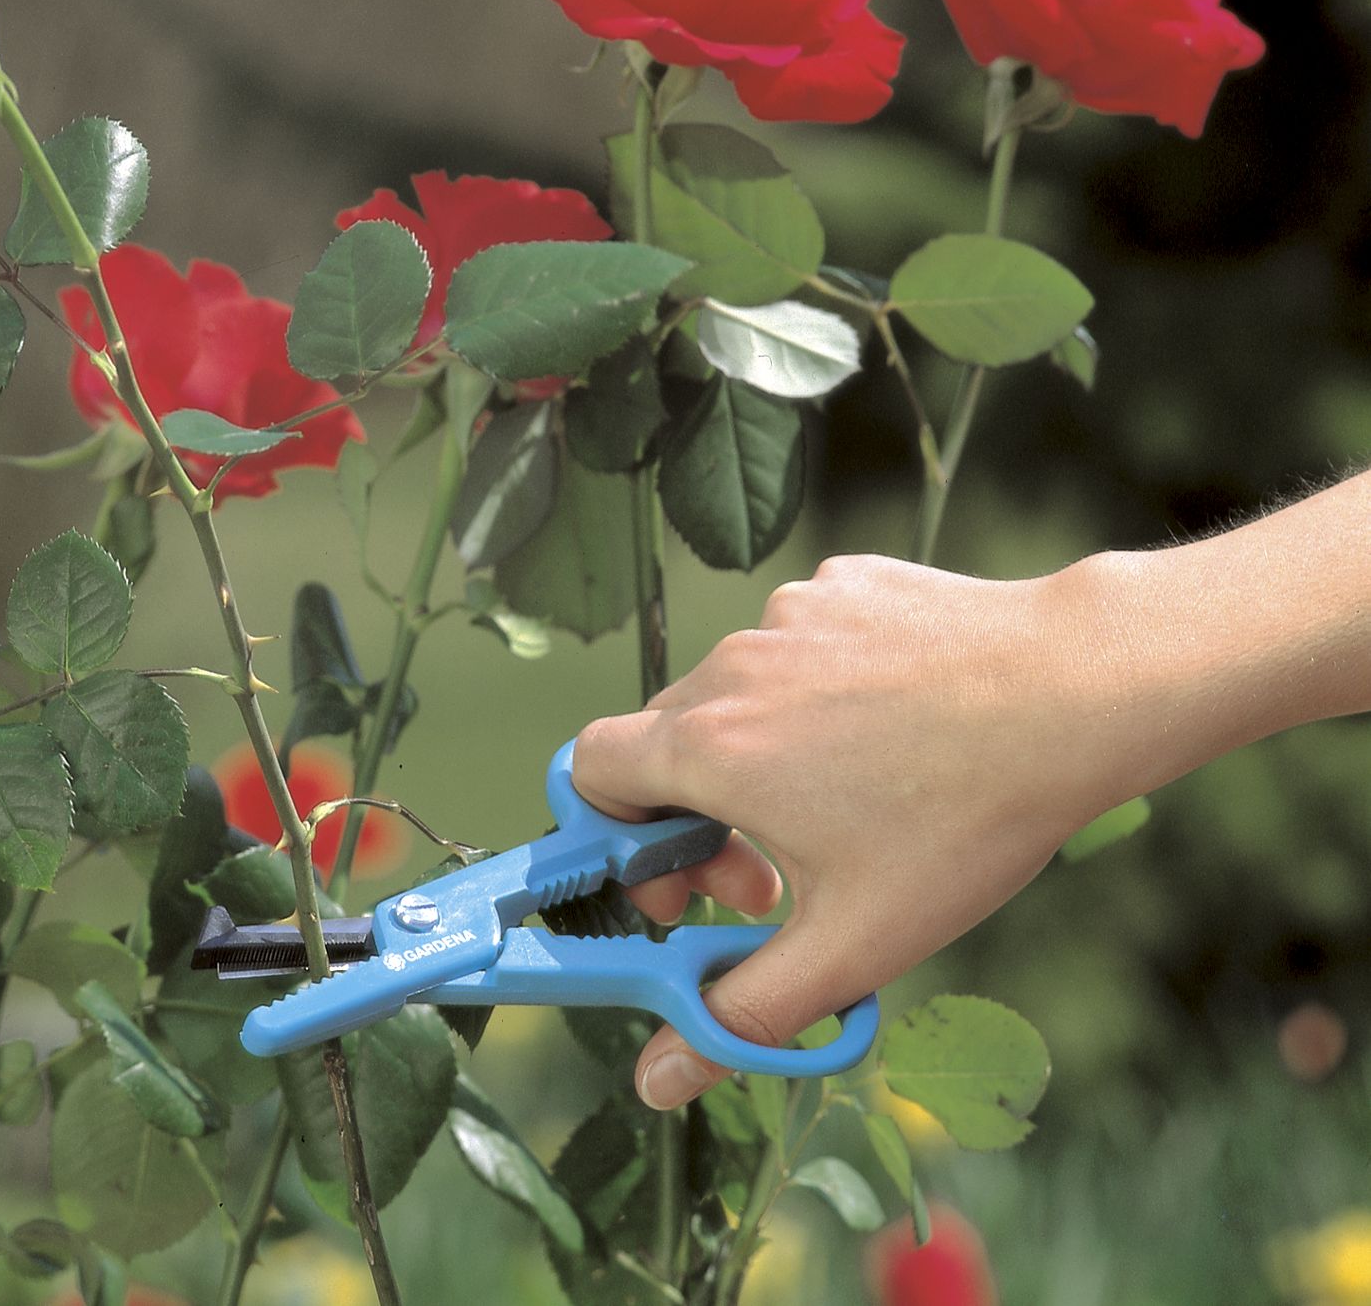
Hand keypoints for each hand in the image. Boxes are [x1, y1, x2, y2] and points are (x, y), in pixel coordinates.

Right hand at [573, 551, 1140, 1109]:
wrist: (1076, 688)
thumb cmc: (964, 816)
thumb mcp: (852, 941)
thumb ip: (740, 1014)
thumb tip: (658, 1082)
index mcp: (710, 745)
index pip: (588, 771)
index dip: (619, 841)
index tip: (688, 891)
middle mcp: (732, 665)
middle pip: (662, 740)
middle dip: (697, 815)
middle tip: (774, 874)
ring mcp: (789, 612)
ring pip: (735, 691)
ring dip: (760, 753)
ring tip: (852, 804)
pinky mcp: (843, 582)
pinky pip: (798, 642)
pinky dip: (820, 690)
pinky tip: (896, 728)